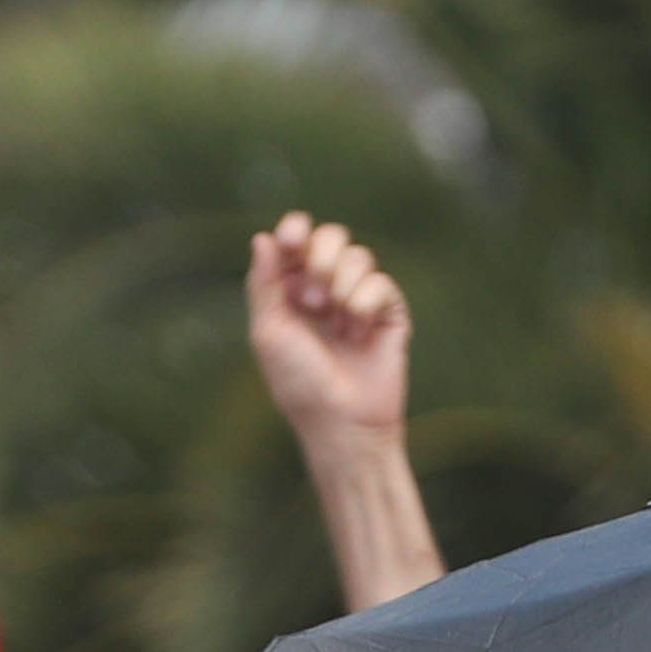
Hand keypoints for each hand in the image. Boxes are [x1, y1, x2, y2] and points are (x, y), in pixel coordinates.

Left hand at [246, 211, 408, 446]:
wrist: (341, 421)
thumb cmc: (298, 383)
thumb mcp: (269, 332)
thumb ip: (264, 283)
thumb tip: (262, 237)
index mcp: (293, 292)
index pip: (297, 241)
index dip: (296, 230)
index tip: (291, 238)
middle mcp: (326, 290)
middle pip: (332, 237)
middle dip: (321, 256)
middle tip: (313, 298)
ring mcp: (359, 300)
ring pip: (359, 256)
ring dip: (341, 283)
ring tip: (334, 320)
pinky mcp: (389, 313)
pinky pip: (381, 282)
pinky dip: (364, 303)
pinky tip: (357, 333)